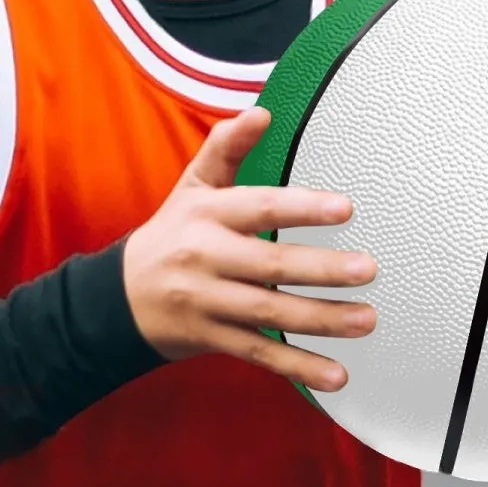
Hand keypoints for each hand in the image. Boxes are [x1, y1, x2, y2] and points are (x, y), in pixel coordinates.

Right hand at [122, 107, 376, 392]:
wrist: (119, 297)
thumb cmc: (171, 235)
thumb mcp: (191, 187)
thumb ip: (226, 148)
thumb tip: (262, 111)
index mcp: (205, 214)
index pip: (257, 206)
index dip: (300, 206)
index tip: (344, 209)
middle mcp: (205, 257)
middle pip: (269, 264)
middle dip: (321, 269)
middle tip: (368, 269)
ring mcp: (207, 302)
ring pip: (268, 312)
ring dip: (321, 319)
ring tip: (366, 319)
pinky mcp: (212, 338)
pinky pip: (259, 353)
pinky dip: (297, 366)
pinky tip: (335, 374)